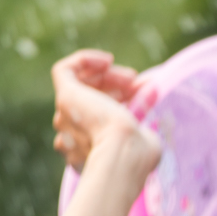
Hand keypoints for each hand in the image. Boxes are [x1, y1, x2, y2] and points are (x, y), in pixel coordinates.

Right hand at [50, 49, 159, 173]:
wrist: (122, 154)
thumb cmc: (138, 155)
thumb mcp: (146, 139)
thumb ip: (144, 122)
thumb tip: (152, 96)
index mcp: (87, 148)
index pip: (99, 115)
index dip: (123, 100)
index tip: (145, 94)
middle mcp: (70, 134)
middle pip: (90, 100)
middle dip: (117, 87)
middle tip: (138, 84)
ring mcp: (65, 115)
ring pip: (82, 86)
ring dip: (109, 76)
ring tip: (131, 77)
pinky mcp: (65, 96)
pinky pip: (64, 70)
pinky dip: (85, 60)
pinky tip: (107, 61)